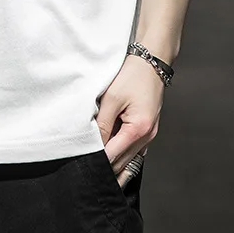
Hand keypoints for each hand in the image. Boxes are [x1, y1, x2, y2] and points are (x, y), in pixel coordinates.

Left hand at [96, 53, 163, 187]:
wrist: (151, 63)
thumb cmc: (132, 77)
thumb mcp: (112, 98)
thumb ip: (103, 124)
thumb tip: (95, 146)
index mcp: (138, 130)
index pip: (114, 156)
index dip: (98, 161)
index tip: (82, 164)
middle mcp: (147, 137)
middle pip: (123, 163)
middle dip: (105, 167)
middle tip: (85, 170)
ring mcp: (149, 135)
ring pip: (129, 159)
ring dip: (114, 162)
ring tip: (95, 166)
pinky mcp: (147, 130)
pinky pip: (134, 150)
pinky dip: (122, 155)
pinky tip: (110, 156)